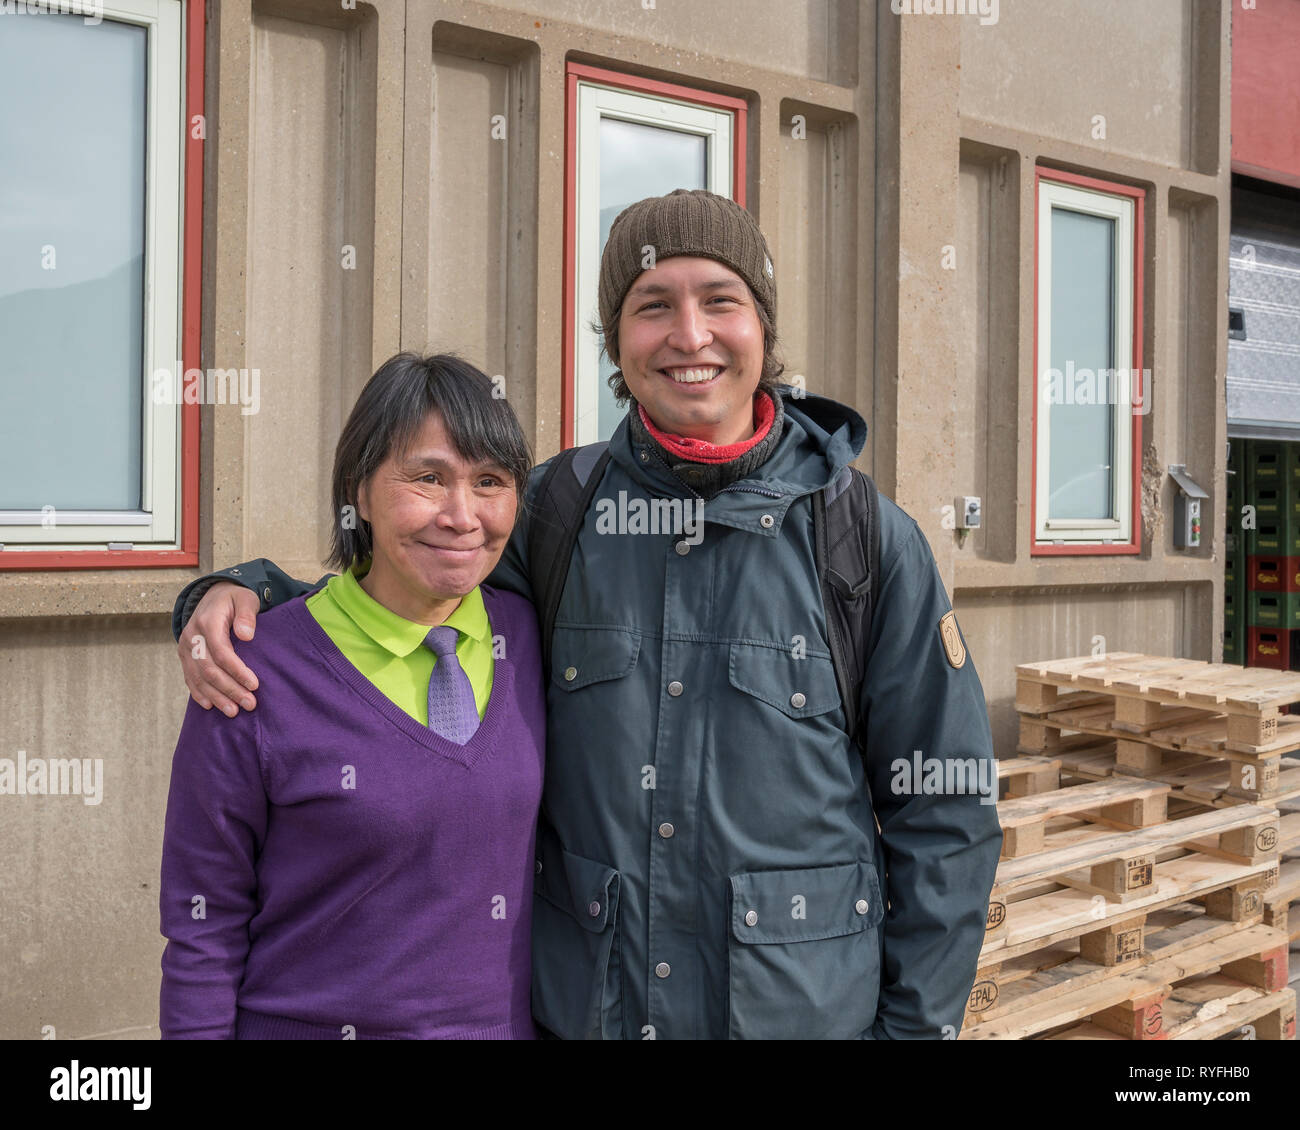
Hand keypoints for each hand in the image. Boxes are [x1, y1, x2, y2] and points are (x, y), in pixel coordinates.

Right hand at [177, 582, 262, 715]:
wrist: (213, 595)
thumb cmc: (234, 599)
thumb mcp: (245, 598)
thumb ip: (247, 615)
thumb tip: (246, 635)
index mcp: (208, 622)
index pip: (222, 652)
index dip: (237, 670)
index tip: (254, 685)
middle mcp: (193, 636)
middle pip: (209, 669)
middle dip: (230, 689)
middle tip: (249, 704)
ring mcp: (186, 647)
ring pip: (198, 677)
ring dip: (216, 696)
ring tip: (233, 711)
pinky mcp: (185, 655)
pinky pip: (189, 677)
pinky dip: (199, 693)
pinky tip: (210, 705)